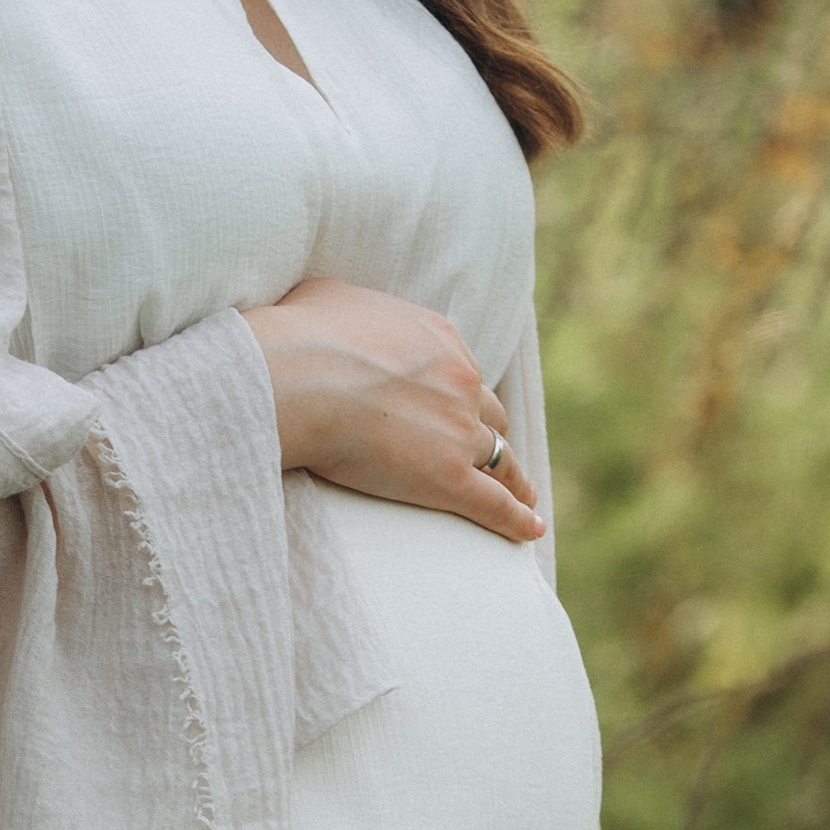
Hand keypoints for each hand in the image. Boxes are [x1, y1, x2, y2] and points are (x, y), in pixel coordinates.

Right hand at [239, 276, 542, 543]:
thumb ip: (351, 309)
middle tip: (492, 448)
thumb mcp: (329, 299)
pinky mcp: (449, 478)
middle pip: (488, 412)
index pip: (460, 370)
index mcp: (438, 340)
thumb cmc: (303, 336)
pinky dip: (516, 518)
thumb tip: (340, 314)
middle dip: (490, 430)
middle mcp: (460, 382)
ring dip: (515, 477)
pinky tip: (531, 531)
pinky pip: (494, 503)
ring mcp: (459, 431)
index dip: (460, 391)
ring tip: (525, 495)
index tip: (458, 405)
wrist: (298, 378)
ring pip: (501, 458)